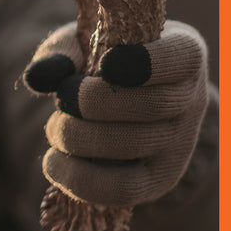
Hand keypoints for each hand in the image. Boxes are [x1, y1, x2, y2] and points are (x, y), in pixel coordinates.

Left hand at [22, 20, 209, 206]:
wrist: (124, 103)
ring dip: (78, 136)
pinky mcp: (159, 180)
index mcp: (183, 54)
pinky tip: (53, 161)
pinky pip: (125, 189)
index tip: (108, 63)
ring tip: (55, 127)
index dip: (148, 62)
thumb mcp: (82, 42)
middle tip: (63, 97)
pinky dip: (80, 178)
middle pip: (149, 105)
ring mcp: (180, 144)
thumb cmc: (100, 60)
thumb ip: (61, 51)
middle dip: (90, 102)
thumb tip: (39, 77)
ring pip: (133, 145)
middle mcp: (192, 100)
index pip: (183, 57)